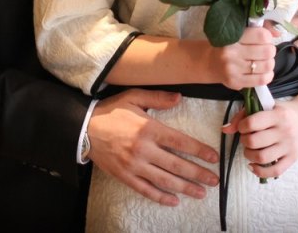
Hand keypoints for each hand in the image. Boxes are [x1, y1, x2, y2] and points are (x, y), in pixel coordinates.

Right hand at [88, 89, 219, 206]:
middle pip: (177, 165)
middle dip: (198, 174)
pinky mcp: (124, 176)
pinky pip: (146, 189)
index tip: (213, 157)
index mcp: (148, 129)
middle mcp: (143, 149)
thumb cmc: (110, 110)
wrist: (83, 127)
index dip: (199, 151)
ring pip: (164, 180)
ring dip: (185, 188)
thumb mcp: (133, 96)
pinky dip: (161, 197)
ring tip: (201, 193)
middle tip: (214, 180)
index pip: (180, 142)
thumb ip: (157, 97)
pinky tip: (174, 201)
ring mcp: (134, 165)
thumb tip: (180, 98)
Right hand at [207, 26, 275, 90]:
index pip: (262, 35)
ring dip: (270, 63)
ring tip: (264, 62)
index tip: (264, 40)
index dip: (268, 37)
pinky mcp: (235, 82)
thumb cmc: (227, 45)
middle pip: (267, 51)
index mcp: (232, 37)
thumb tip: (277, 33)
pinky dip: (268, 75)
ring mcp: (233, 69)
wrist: (208, 62)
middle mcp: (231, 52)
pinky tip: (263, 72)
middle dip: (270, 51)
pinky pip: (262, 80)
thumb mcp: (238, 33)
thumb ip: (257, 30)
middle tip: (265, 52)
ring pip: (267, 66)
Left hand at [221, 98, 297, 179]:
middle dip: (244, 141)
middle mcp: (285, 131)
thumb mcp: (263, 106)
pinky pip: (274, 171)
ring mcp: (290, 146)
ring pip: (262, 158)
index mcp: (277, 115)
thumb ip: (242, 115)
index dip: (241, 126)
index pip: (252, 123)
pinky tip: (252, 165)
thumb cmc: (279, 111)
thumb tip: (225, 129)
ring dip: (249, 155)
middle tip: (246, 138)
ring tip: (249, 149)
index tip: (243, 127)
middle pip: (254, 142)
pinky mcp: (292, 158)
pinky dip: (259, 171)